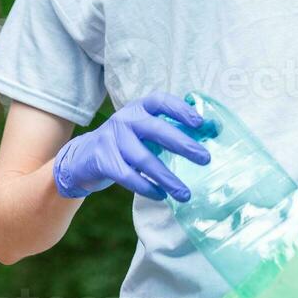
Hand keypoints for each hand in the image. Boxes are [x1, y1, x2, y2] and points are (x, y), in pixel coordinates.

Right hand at [53, 93, 211, 200]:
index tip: (200, 123)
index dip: (180, 109)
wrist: (83, 157)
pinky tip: (161, 195)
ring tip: (185, 193)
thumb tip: (214, 129)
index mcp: (138, 108)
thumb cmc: (126, 143)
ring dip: (167, 178)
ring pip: (144, 159)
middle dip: (182, 144)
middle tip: (204, 158)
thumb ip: (173, 129)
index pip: (160, 101)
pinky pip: (128, 177)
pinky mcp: (103, 160)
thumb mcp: (145, 130)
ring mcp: (112, 139)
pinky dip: (147, 187)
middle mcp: (125, 119)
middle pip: (156, 129)